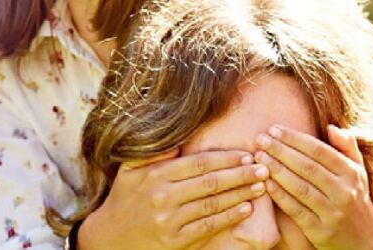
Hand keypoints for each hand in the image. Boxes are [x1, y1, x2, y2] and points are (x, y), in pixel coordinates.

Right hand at [81, 149, 269, 248]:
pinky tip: (245, 209)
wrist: (108, 239)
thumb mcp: (129, 171)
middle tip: (264, 168)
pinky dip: (229, 217)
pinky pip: (208, 227)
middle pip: (210, 182)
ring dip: (240, 194)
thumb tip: (178, 133)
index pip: (198, 163)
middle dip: (240, 174)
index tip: (247, 154)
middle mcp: (162, 196)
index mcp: (155, 175)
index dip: (225, 158)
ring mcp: (169, 220)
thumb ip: (153, 152)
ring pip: (212, 204)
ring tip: (260, 186)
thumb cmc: (124, 200)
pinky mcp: (174, 241)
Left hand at [255, 125, 372, 249]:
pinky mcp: (320, 231)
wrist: (364, 239)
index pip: (320, 151)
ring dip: (277, 171)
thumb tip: (331, 127)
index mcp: (352, 174)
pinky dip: (280, 196)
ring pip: (300, 188)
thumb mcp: (358, 171)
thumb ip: (347, 147)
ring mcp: (332, 213)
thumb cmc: (354, 196)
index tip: (274, 129)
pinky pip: (296, 210)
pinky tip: (267, 183)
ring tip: (259, 158)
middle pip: (307, 167)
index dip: (295, 139)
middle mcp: (344, 192)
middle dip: (281, 151)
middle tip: (261, 139)